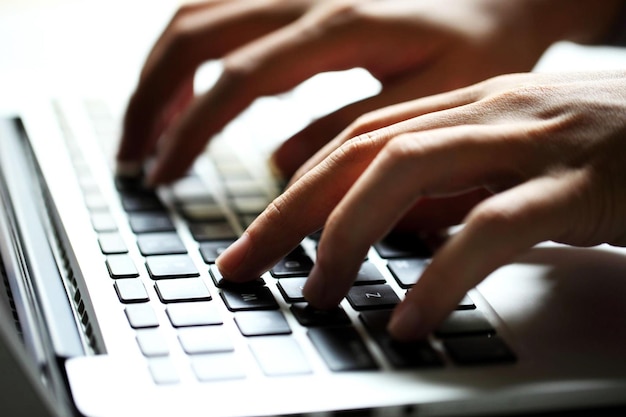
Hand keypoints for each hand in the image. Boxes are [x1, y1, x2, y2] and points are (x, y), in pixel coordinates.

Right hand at [117, 0, 618, 183]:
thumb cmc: (482, 45)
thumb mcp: (431, 101)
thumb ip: (351, 134)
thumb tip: (277, 168)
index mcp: (339, 25)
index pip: (238, 80)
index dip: (191, 133)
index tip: (163, 177)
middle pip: (194, 35)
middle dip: (151, 101)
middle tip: (133, 157)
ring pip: (197, 14)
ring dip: (161, 72)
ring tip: (151, 130)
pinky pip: (222, 6)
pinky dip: (192, 48)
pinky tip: (194, 86)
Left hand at [216, 70, 625, 339]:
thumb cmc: (613, 153)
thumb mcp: (516, 166)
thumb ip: (454, 188)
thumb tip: (393, 228)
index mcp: (469, 108)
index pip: (354, 141)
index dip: (293, 191)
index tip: (254, 240)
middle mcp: (488, 111)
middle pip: (358, 152)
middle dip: (290, 214)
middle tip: (245, 268)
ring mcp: (534, 140)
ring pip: (407, 170)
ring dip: (347, 236)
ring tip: (316, 294)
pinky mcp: (584, 183)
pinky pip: (494, 225)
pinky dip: (443, 274)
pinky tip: (411, 317)